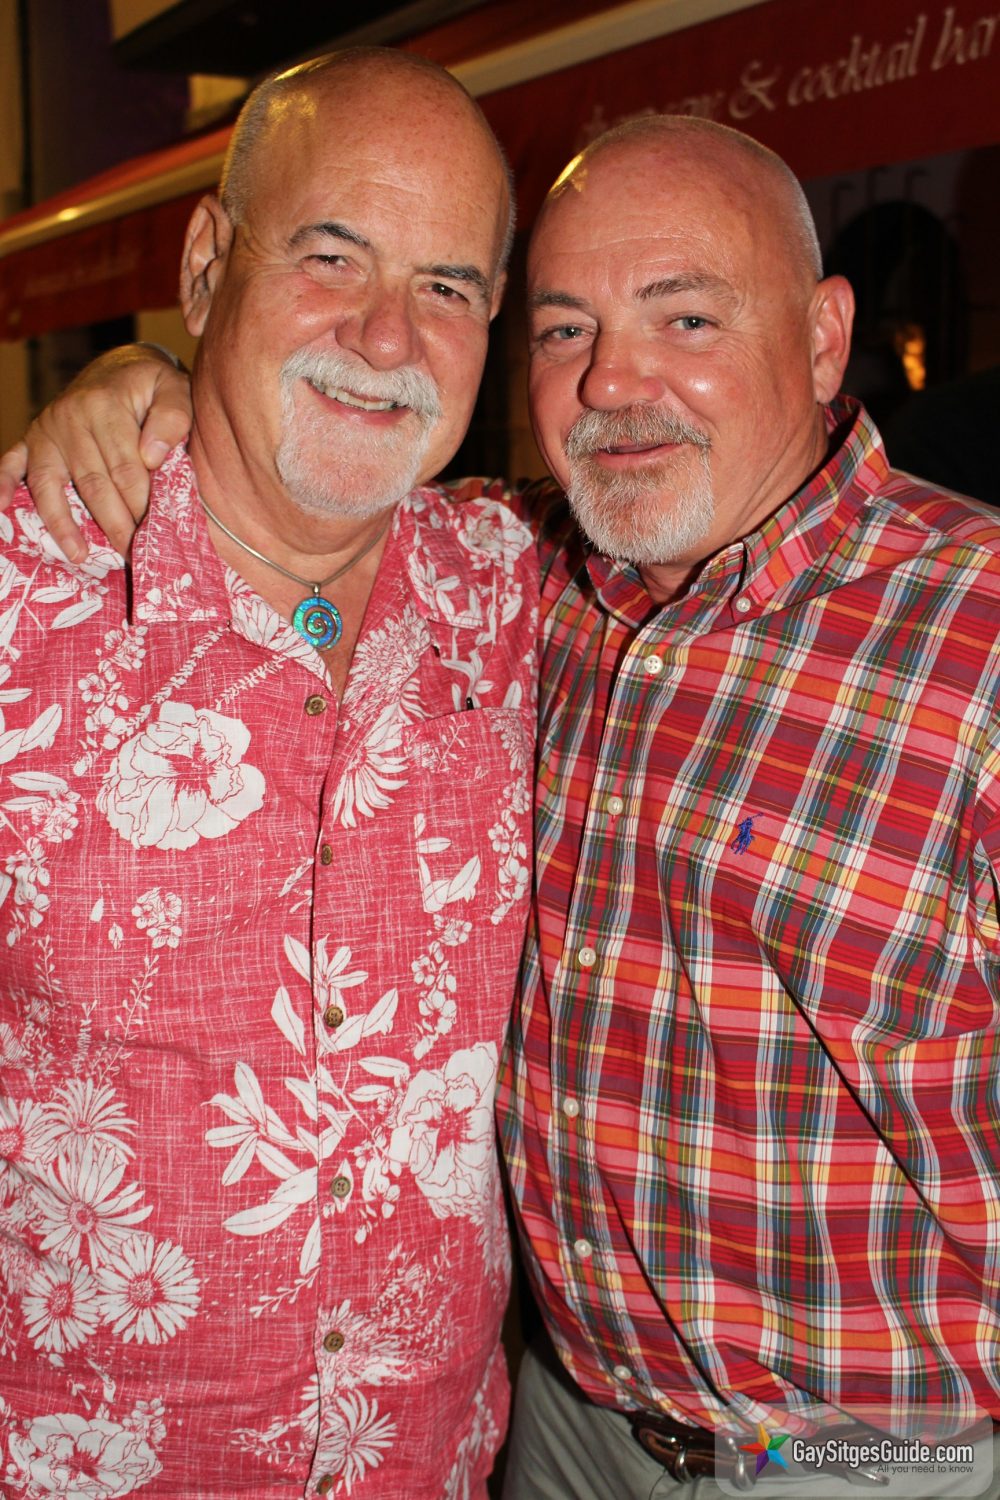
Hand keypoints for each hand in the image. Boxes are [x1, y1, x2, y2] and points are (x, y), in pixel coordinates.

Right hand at [0, 345, 192, 559]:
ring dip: (63, 523)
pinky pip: (12, 463)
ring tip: (80, 555)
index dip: (141, 506)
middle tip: (132, 556)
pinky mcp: (31, 438)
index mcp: (105, 406)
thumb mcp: (172, 388)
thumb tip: (153, 456)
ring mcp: (47, 429)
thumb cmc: (151, 387)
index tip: (155, 535)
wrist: (120, 368)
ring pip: (52, 484)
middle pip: (93, 483)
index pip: (126, 469)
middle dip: (114, 524)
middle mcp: (69, 417)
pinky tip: (3, 509)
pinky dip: (4, 485)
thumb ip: (172, 417)